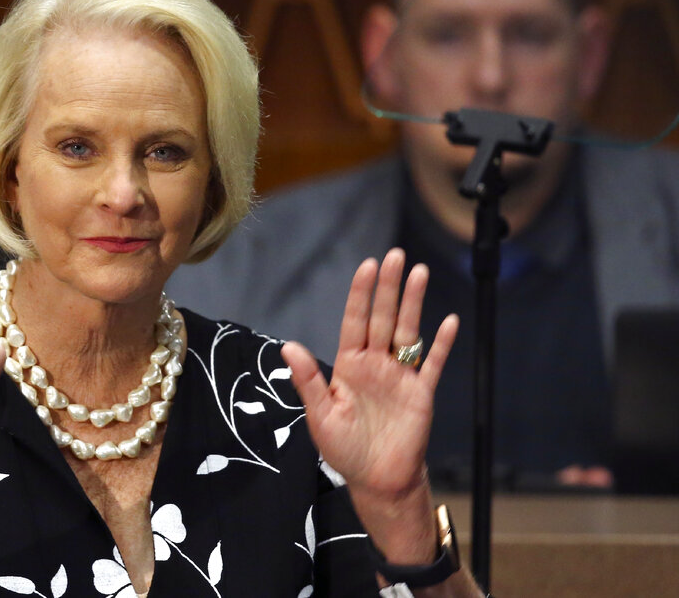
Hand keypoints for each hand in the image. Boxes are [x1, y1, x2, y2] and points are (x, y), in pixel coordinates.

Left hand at [283, 248, 458, 497]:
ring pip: (408, 332)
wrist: (376, 480)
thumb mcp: (320, 416)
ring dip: (414, 304)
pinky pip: (433, 365)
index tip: (367, 266)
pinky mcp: (421, 394)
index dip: (361, 294)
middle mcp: (375, 364)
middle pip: (383, 318)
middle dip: (389, 287)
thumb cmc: (344, 449)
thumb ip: (308, 381)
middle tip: (396, 256)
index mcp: (348, 365)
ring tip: (419, 273)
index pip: (355, 321)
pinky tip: (448, 321)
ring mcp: (400, 376)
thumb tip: (288, 347)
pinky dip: (441, 344)